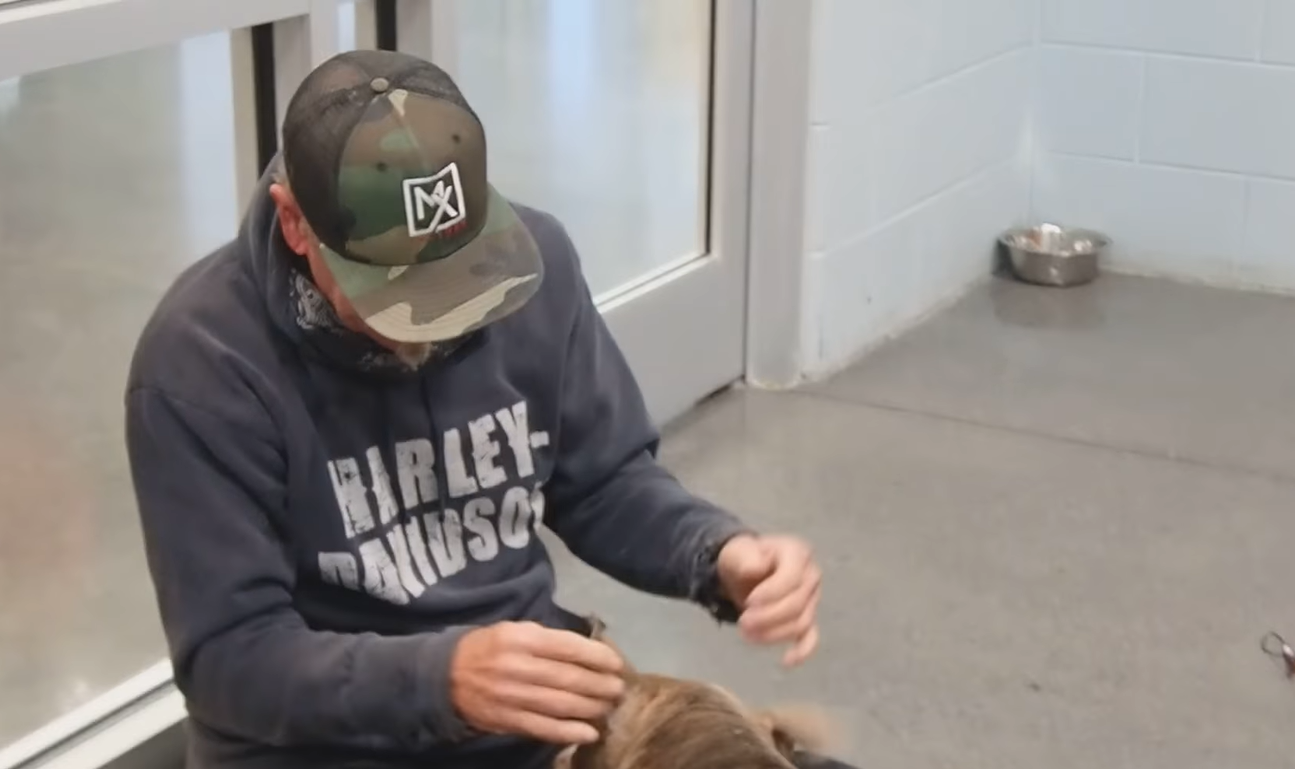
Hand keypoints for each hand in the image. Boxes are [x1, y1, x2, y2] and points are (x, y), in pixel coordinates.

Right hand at [450, 622, 624, 744]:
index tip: (617, 664)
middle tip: (619, 689)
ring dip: (591, 708)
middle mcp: (518, 666)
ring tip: (609, 707)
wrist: (446, 676)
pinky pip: (544, 728)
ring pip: (561, 704)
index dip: (598, 657)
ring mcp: (512, 696)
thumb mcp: (516, 630)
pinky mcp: (508, 720)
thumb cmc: (490, 648)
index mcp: (522, 638)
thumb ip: (549, 640)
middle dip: (600, 685)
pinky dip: (569, 732)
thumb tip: (589, 652)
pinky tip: (590, 732)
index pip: (568, 647)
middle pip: (569, 678)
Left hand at [717, 534, 821, 666]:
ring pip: (800, 623)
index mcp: (797, 553)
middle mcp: (811, 575)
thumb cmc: (743, 558)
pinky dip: (802, 651)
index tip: (749, 602)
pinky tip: (787, 661)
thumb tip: (756, 567)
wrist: (742, 570)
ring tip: (746, 633)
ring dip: (773, 633)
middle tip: (743, 622)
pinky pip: (811, 638)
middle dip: (769, 617)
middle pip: (798, 603)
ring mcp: (812, 599)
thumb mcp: (737, 552)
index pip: (793, 577)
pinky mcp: (806, 618)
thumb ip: (745, 557)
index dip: (772, 593)